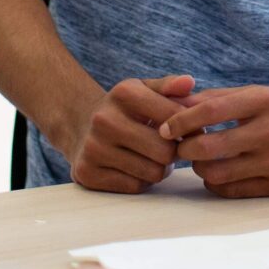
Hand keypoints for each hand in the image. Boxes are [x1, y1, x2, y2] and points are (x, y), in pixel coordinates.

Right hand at [62, 75, 193, 193]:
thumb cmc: (122, 108)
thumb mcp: (142, 90)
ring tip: (153, 157)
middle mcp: (105, 120)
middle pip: (165, 151)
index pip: (174, 117)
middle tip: (171, 148)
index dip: (190, 128)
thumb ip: (168, 86)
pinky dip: (141, 180)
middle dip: (174, 153)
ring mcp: (94, 148)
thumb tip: (188, 82)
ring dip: (159, 168)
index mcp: (124, 94)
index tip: (190, 132)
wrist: (79, 126)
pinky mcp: (88, 173)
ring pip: (152, 173)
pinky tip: (135, 167)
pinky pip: (134, 187)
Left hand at [158, 85, 268, 197]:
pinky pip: (233, 190)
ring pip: (216, 173)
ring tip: (200, 160)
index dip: (181, 120)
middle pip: (208, 147)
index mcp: (265, 101)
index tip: (165, 126)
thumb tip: (179, 105)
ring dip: (199, 168)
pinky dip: (217, 183)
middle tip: (180, 146)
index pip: (210, 110)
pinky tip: (218, 173)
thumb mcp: (264, 94)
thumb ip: (222, 98)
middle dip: (185, 149)